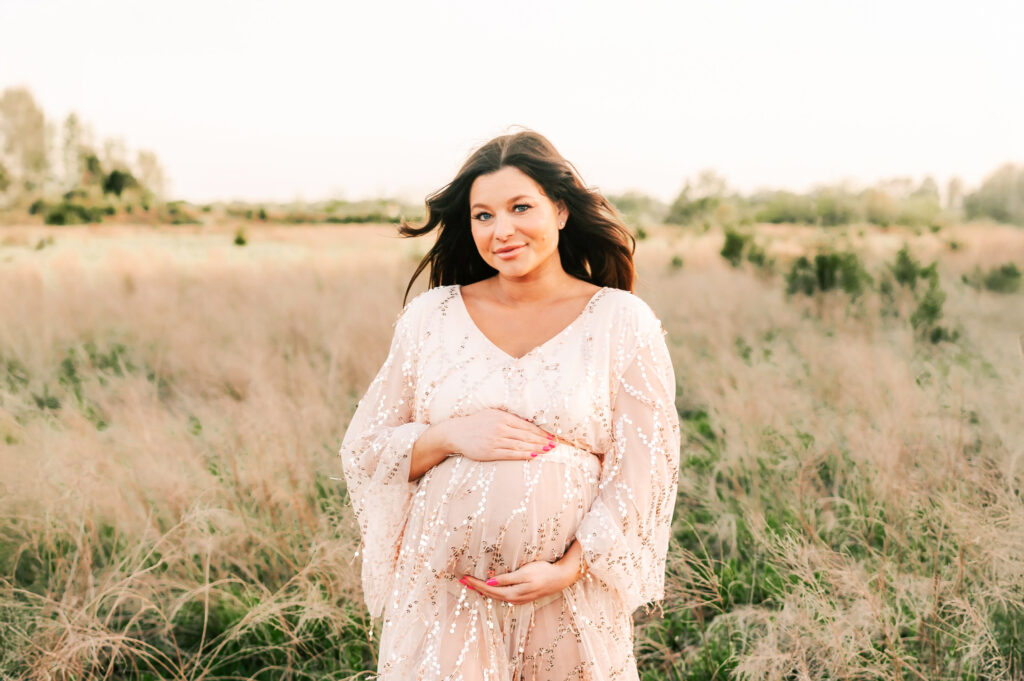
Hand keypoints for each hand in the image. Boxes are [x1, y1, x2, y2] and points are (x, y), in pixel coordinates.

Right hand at [445, 408, 554, 462]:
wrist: (456, 433)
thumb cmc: (475, 423)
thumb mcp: (492, 414)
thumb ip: (508, 417)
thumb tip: (527, 422)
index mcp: (502, 417)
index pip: (527, 425)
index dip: (541, 432)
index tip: (552, 436)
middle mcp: (500, 428)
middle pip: (526, 435)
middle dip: (543, 440)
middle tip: (556, 445)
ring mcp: (495, 440)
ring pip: (521, 445)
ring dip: (536, 448)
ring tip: (548, 451)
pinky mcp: (490, 452)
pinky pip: (511, 454)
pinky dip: (524, 454)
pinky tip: (533, 456)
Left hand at [459, 559, 577, 604]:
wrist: (560, 578)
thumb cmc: (543, 572)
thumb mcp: (524, 573)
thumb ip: (507, 579)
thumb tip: (490, 582)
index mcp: (512, 593)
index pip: (489, 589)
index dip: (476, 584)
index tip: (464, 577)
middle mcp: (513, 599)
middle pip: (490, 594)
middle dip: (476, 588)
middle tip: (463, 581)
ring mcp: (518, 599)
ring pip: (496, 596)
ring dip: (483, 590)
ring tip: (472, 584)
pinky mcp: (523, 596)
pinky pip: (503, 596)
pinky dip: (493, 592)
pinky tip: (490, 587)